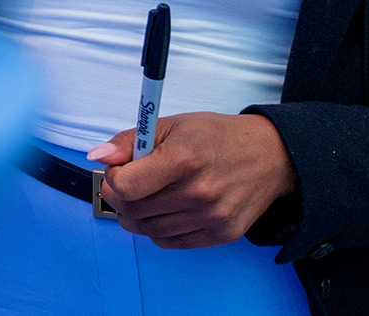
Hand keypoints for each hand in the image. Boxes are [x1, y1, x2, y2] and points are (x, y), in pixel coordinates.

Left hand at [89, 112, 297, 248]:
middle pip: (133, 211)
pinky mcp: (221, 235)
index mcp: (182, 160)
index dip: (111, 179)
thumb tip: (98, 156)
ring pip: (148, 230)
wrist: (271, 157)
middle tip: (126, 183)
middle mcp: (199, 193)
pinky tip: (164, 210)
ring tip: (146, 195)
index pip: (126, 187)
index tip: (117, 170)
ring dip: (135, 215)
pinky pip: (170, 242)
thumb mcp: (170, 125)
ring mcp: (211, 217)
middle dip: (119, 197)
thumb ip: (128, 142)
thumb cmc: (216, 137)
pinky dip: (157, 229)